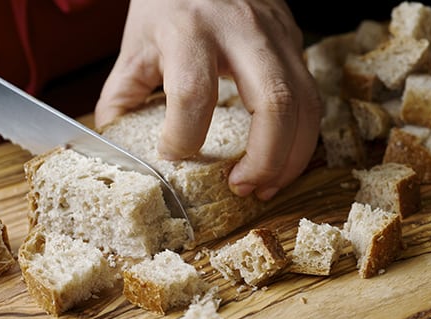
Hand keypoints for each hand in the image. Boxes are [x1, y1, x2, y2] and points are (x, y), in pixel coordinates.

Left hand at [94, 0, 322, 199]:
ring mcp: (277, 36)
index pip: (193, 93)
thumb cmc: (170, 0)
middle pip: (273, 104)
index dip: (183, 137)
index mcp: (190, 29)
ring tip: (265, 186)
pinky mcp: (296, 44)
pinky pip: (311, 101)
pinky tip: (280, 162)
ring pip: (305, 106)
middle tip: (242, 188)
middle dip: (264, 160)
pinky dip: (301, 141)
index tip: (172, 154)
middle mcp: (242, 30)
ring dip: (290, 159)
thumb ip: (125, 94)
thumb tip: (119, 147)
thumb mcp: (137, 41)